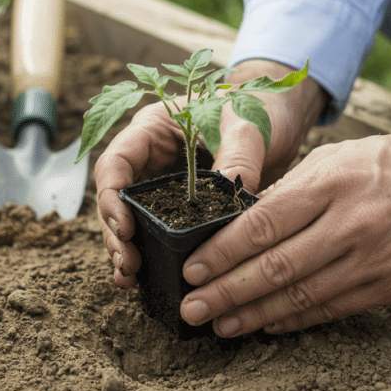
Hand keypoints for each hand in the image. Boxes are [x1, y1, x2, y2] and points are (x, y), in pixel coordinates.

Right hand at [93, 59, 325, 288]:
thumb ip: (238, 156)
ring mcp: (164, 185)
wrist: (279, 117)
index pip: (116, 162)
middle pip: (117, 198)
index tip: (125, 228)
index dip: (111, 196)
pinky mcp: (182, 208)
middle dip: (116, 233)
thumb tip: (232, 197)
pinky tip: (148, 282)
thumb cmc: (257, 107)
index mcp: (153, 129)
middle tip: (128, 264)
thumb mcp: (248, 127)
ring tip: (130, 281)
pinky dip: (153, 256)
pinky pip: (161, 232)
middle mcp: (151, 159)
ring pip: (133, 220)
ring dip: (128, 251)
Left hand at [178, 101, 390, 336]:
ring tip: (220, 325)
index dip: (222, 253)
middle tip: (192, 309)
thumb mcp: (333, 159)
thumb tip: (238, 226)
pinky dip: (295, 320)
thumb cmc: (387, 162)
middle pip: (277, 267)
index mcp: (331, 184)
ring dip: (254, 315)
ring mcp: (376, 260)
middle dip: (227, 293)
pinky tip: (266, 324)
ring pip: (302, 297)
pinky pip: (333, 310)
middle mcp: (353, 224)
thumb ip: (287, 192)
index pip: (263, 226)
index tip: (192, 271)